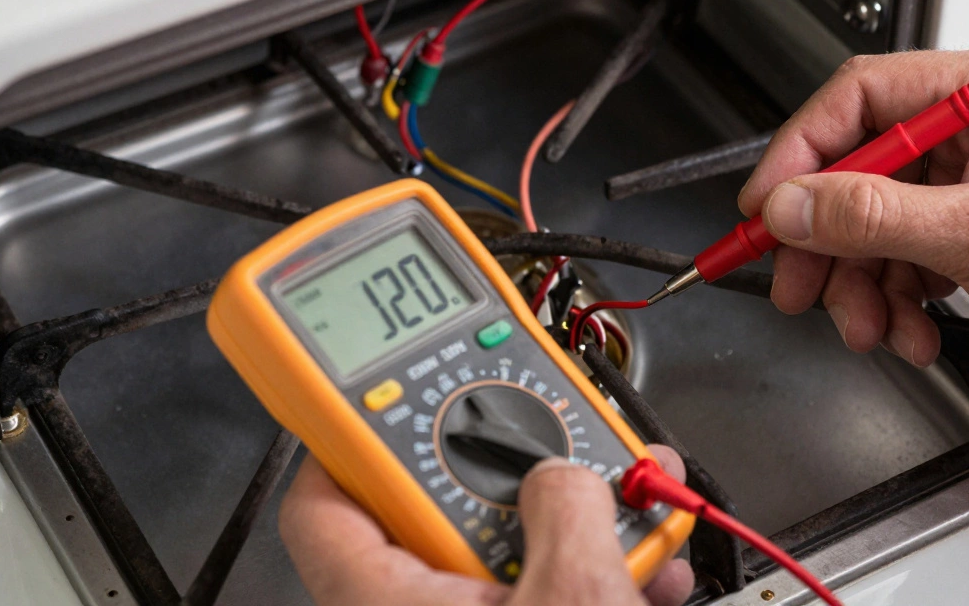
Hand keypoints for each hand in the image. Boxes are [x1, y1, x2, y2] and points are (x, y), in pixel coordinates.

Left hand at [279, 445, 693, 605]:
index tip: (392, 383)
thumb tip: (564, 473)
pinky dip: (592, 574)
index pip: (322, 498)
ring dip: (578, 520)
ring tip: (633, 500)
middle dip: (516, 470)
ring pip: (505, 552)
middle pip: (438, 511)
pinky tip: (645, 564)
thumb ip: (569, 508)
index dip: (350, 429)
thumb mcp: (578, 601)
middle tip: (558, 444)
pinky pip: (542, 595)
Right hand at [738, 46, 968, 392]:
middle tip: (797, 283)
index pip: (858, 101)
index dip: (799, 154)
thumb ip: (874, 217)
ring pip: (875, 228)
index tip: (764, 206)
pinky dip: (896, 303)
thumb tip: (793, 206)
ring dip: (861, 286)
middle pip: (856, 173)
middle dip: (825, 240)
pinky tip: (910, 331)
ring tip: (868, 325)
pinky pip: (905, 262)